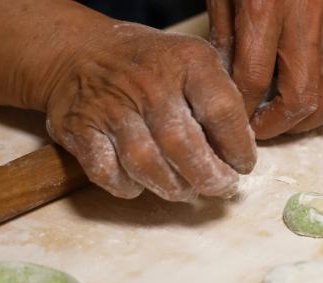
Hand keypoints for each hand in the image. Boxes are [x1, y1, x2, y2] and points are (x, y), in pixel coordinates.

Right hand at [46, 24, 256, 200]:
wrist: (81, 52)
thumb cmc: (152, 66)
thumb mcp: (194, 61)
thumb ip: (220, 98)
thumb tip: (240, 151)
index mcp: (187, 61)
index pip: (222, 110)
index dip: (238, 147)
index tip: (242, 164)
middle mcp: (148, 82)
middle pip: (183, 144)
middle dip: (208, 177)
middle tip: (221, 187)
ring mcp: (110, 106)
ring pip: (145, 162)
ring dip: (173, 186)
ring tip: (187, 190)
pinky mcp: (80, 128)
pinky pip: (107, 171)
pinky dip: (128, 186)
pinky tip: (142, 182)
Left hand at [207, 0, 322, 139]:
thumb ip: (224, 31)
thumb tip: (227, 79)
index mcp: (266, 6)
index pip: (254, 79)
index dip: (242, 109)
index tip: (232, 119)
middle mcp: (308, 19)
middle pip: (302, 99)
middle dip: (276, 126)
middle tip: (258, 130)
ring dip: (310, 121)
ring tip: (287, 121)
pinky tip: (316, 97)